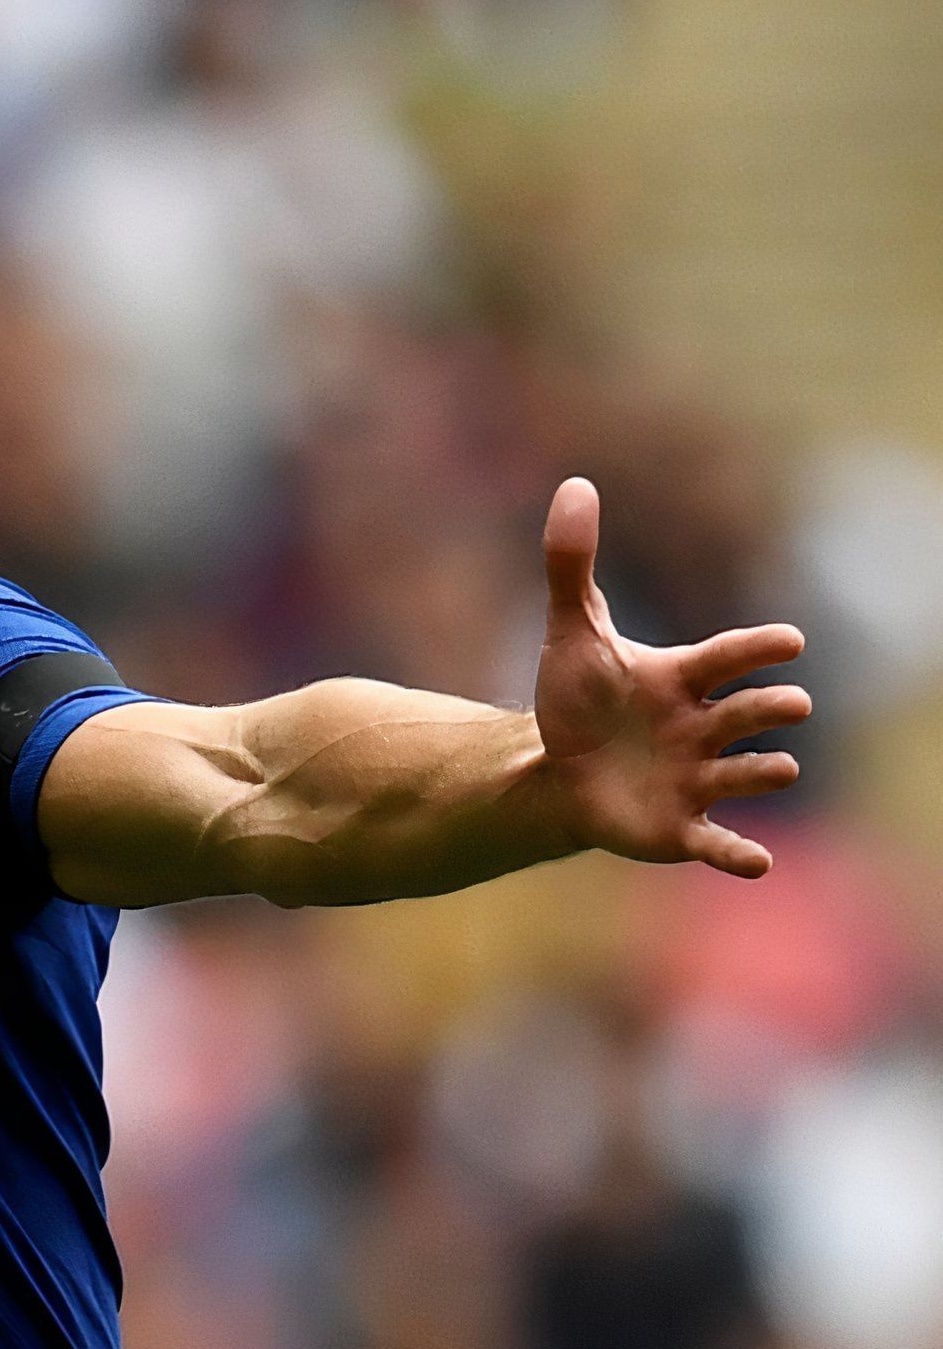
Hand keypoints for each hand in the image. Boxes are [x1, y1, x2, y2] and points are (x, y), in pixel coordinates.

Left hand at [531, 478, 811, 877]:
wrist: (559, 772)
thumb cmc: (579, 700)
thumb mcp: (570, 633)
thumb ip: (571, 564)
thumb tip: (574, 485)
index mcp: (684, 679)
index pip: (727, 657)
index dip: (755, 649)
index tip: (789, 640)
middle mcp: (703, 727)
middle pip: (749, 714)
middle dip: (769, 708)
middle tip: (789, 704)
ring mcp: (698, 778)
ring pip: (746, 774)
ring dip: (766, 772)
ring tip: (781, 768)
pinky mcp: (680, 828)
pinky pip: (717, 843)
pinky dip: (737, 854)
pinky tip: (759, 863)